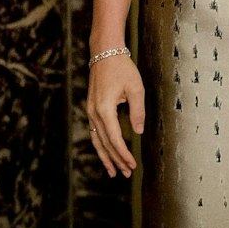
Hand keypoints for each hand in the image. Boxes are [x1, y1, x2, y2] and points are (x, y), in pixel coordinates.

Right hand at [85, 54, 144, 177]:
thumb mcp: (135, 88)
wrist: (104, 54)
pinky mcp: (91, 109)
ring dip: (105, 156)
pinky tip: (106, 153)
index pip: (114, 139)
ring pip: (97, 140)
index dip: (123, 154)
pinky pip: (95, 132)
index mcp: (104, 110)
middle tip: (126, 173)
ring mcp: (90, 112)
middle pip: (104, 143)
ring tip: (112, 171)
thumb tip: (138, 132)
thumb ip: (137, 111)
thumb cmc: (122, 69)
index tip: (132, 165)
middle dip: (115, 160)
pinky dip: (101, 145)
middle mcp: (94, 114)